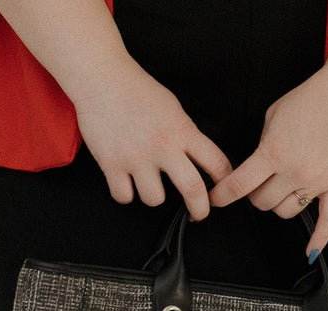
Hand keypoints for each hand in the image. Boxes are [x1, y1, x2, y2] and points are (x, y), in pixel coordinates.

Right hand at [73, 59, 232, 221]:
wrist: (101, 78)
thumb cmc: (137, 90)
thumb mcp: (172, 107)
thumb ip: (185, 134)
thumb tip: (197, 159)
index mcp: (182, 130)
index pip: (216, 162)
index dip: (225, 181)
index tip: (221, 190)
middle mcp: (162, 146)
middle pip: (192, 190)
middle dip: (200, 209)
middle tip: (198, 214)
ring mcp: (137, 157)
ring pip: (154, 199)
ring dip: (153, 195)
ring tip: (147, 182)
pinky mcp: (112, 164)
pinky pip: (124, 197)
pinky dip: (125, 193)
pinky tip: (126, 181)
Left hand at [208, 69, 327, 255]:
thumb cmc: (313, 98)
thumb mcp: (274, 115)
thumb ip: (262, 146)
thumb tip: (254, 167)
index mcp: (274, 153)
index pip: (238, 186)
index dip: (222, 195)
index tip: (215, 199)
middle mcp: (295, 171)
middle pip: (262, 203)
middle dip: (254, 195)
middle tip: (257, 184)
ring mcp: (318, 181)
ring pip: (286, 212)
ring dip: (278, 204)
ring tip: (281, 190)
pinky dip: (319, 239)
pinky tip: (310, 253)